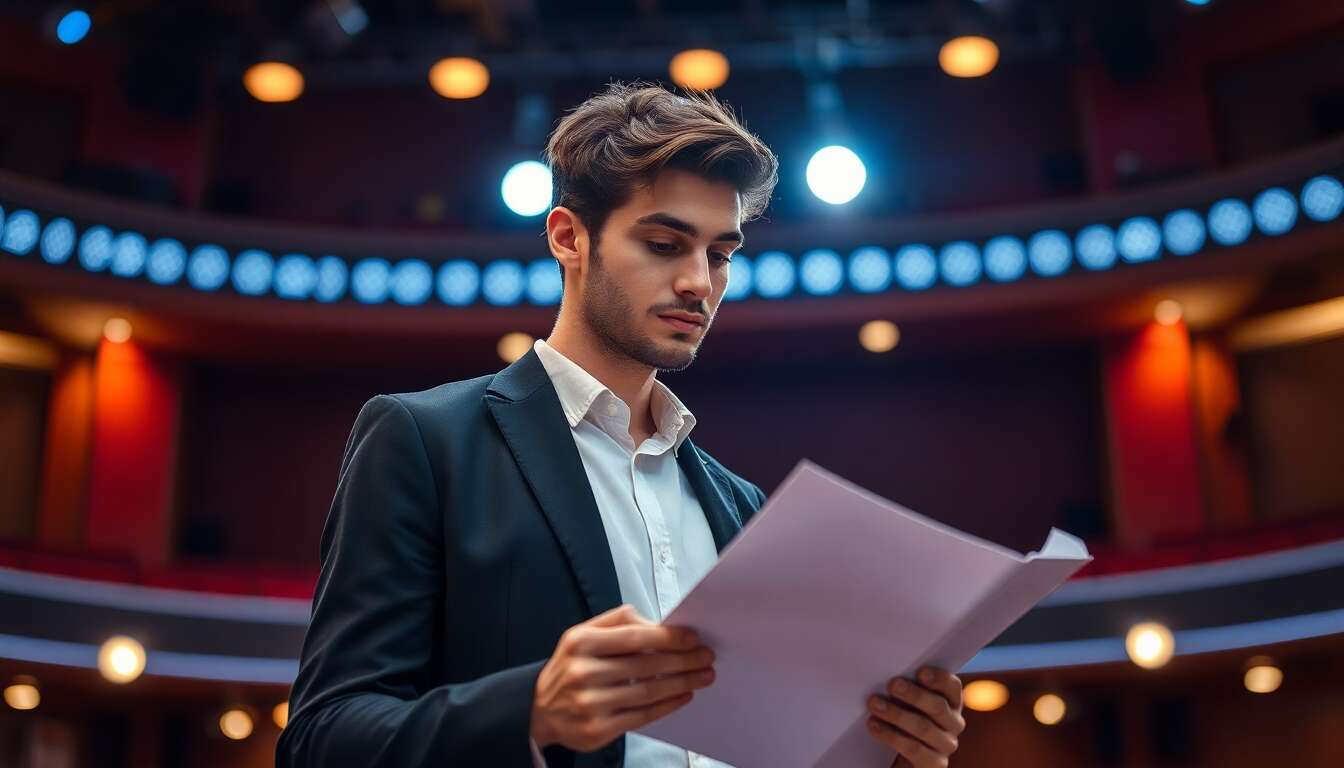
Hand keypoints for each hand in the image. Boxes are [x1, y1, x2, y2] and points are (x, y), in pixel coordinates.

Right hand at [530, 604, 715, 752]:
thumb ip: (618, 622)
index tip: (692, 637)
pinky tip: (684, 695)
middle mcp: (583, 672)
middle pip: (645, 665)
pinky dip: (668, 705)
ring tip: (703, 676)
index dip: (668, 637)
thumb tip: (658, 625)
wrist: (539, 709)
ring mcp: (590, 704)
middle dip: (683, 660)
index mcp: (580, 642)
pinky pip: (642, 716)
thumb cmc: (571, 666)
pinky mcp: (598, 729)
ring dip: (682, 683)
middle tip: (706, 657)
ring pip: (648, 692)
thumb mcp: (581, 634)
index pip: (634, 637)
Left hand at [865, 667, 964, 767]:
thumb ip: (905, 685)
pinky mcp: (935, 764)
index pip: (952, 686)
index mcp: (951, 701)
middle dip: (914, 695)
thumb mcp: (907, 699)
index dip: (939, 678)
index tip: (920, 672)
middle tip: (891, 684)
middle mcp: (954, 723)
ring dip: (897, 715)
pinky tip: (874, 726)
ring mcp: (946, 745)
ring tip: (874, 704)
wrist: (899, 755)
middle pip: (938, 707)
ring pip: (924, 728)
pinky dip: (891, 736)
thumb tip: (891, 673)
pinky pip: (914, 749)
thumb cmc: (902, 716)